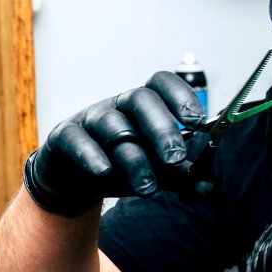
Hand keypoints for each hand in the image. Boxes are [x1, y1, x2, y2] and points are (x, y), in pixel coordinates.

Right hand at [23, 71, 205, 216]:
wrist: (77, 178)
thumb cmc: (122, 164)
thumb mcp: (156, 170)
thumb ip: (183, 177)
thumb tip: (206, 184)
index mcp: (146, 106)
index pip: (162, 84)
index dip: (181, 96)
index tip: (198, 122)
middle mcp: (119, 105)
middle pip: (142, 101)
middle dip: (162, 129)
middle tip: (176, 160)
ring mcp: (92, 118)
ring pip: (114, 127)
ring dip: (134, 158)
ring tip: (148, 188)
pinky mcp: (65, 136)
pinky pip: (77, 139)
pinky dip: (91, 155)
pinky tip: (104, 172)